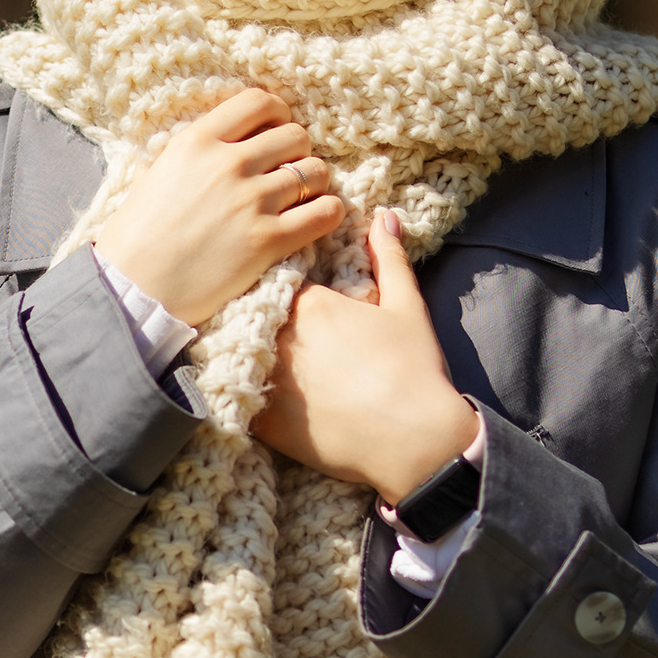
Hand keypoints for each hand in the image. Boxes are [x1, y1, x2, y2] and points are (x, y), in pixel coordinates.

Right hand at [94, 88, 344, 325]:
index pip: (259, 101)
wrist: (134, 288)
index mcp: (197, 141)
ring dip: (313, 182)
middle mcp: (228, 163)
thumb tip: (224, 140)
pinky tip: (314, 217)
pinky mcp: (268, 240)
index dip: (277, 113)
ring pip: (315, 171)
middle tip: (286, 170)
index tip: (275, 129)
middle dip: (296, 151)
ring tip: (300, 196)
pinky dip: (327, 211)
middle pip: (295, 135)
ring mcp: (251, 201)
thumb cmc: (138, 234)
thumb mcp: (158, 172)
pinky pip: (325, 212)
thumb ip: (193, 151)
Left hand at [249, 208, 478, 503]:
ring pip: (240, 354)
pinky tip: (252, 394)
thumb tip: (385, 215)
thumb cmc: (415, 371)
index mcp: (310, 303)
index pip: (277, 281)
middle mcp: (281, 336)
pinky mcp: (264, 420)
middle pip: (253, 316)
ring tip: (249, 357)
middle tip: (262, 327)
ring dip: (244, 352)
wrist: (416, 442)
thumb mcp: (406, 307)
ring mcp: (269, 378)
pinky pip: (241, 398)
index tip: (286, 296)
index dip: (280, 287)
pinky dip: (244, 392)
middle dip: (256, 318)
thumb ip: (389, 256)